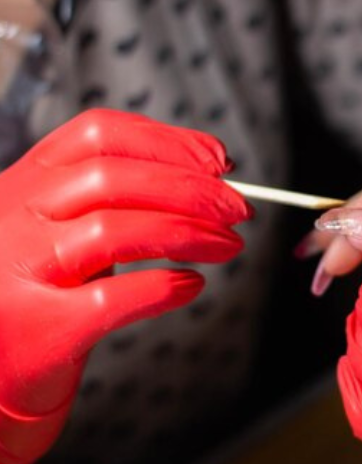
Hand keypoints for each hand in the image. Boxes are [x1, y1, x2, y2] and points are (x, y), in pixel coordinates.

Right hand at [0, 110, 249, 463]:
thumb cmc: (36, 294)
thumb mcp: (58, 229)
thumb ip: (114, 200)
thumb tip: (207, 181)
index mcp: (24, 182)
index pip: (100, 135)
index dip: (169, 142)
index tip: (219, 161)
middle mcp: (15, 217)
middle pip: (115, 178)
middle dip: (192, 190)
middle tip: (238, 209)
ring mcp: (22, 271)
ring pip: (117, 230)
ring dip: (190, 233)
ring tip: (228, 245)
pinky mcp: (39, 328)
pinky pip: (114, 298)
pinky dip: (164, 288)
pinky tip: (190, 286)